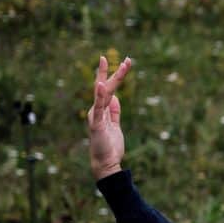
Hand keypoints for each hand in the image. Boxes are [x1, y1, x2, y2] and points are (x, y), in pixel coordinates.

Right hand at [87, 55, 131, 180]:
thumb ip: (114, 111)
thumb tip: (115, 97)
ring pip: (103, 94)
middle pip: (107, 87)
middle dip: (117, 73)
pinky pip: (99, 109)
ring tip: (110, 64)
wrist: (105, 163)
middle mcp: (97, 110)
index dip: (118, 76)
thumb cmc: (110, 145)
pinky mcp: (96, 124)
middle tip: (128, 59)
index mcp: (102, 110)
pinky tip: (100, 85)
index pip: (110, 89)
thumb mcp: (115, 124)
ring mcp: (95, 116)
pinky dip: (99, 97)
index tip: (126, 62)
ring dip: (109, 79)